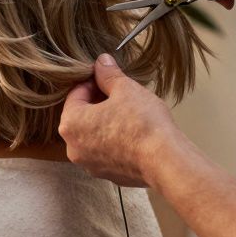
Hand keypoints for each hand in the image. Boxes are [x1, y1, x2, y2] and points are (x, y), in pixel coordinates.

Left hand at [59, 54, 185, 187]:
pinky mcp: (107, 175)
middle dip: (99, 102)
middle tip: (120, 93)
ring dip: (107, 122)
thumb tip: (101, 61)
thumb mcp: (125, 89)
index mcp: (70, 124)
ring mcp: (90, 164)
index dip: (93, 82)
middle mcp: (73, 148)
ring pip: (94, 135)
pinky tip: (134, 133)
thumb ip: (109, 74)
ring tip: (129, 113)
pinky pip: (106, 151)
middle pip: (82, 116)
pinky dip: (115, 141)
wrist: (165, 161)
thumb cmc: (142, 123)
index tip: (108, 78)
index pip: (75, 94)